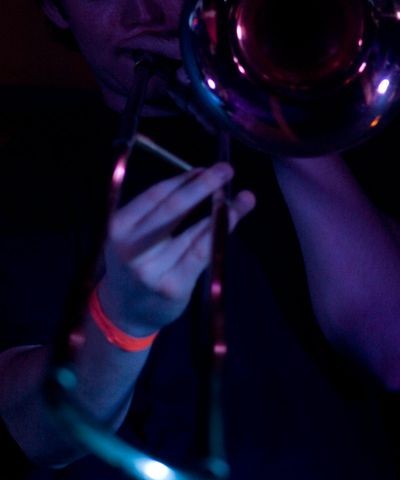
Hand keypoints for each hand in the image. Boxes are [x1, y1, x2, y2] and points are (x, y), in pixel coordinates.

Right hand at [99, 163, 254, 334]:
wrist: (124, 311)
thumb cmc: (134, 263)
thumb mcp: (134, 235)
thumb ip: (160, 211)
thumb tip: (200, 177)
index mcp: (119, 227)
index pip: (156, 195)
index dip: (184, 179)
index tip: (205, 168)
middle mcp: (132, 247)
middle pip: (173, 208)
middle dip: (204, 186)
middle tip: (227, 169)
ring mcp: (153, 268)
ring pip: (195, 231)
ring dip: (223, 210)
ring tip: (244, 197)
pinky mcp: (173, 286)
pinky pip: (202, 252)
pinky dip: (220, 232)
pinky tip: (234, 219)